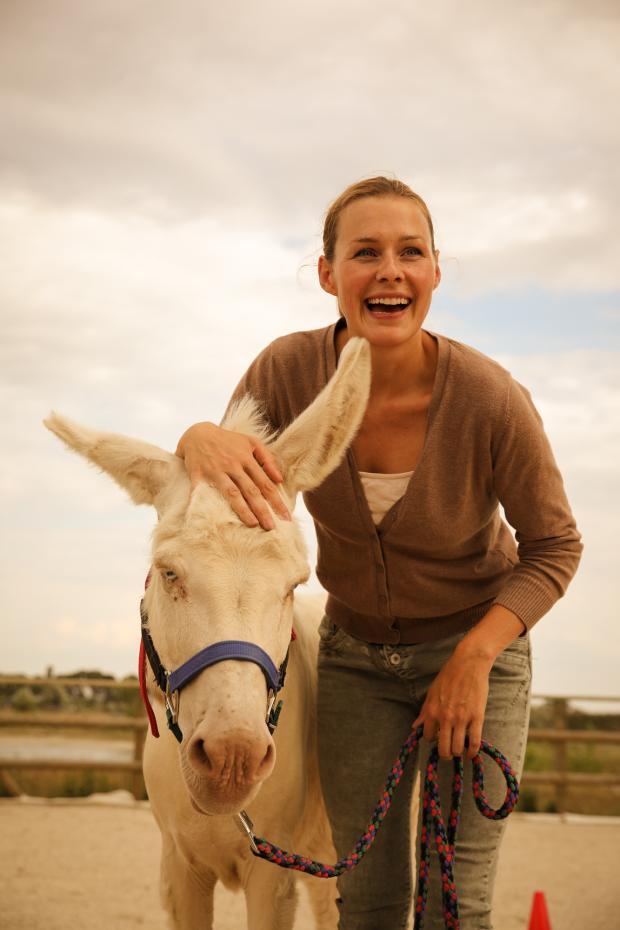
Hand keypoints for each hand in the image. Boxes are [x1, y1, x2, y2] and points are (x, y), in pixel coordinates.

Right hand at [175, 421, 290, 529]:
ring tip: (253, 524)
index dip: (276, 501)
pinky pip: (201, 492)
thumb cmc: (228, 441)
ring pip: (232, 493)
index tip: (285, 516)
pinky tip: (205, 518)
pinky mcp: (198, 475)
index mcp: (246, 459)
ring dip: (242, 510)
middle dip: (262, 510)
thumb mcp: (251, 443)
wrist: (198, 433)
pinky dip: (200, 504)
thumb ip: (267, 459)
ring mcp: (216, 471)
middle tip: (271, 527)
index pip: (265, 483)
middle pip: (251, 491)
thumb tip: (280, 479)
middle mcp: (233, 465)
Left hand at [412, 647, 492, 760]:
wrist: (468, 664)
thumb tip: (415, 727)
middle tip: (448, 752)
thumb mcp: (432, 692)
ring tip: (459, 749)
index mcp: (433, 711)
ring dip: (458, 752)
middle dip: (445, 754)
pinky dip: (473, 752)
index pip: (428, 737)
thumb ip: (425, 711)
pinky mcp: (477, 717)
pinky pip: (475, 742)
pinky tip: (471, 753)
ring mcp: (462, 719)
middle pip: (443, 748)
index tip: (438, 738)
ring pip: (458, 748)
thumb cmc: (449, 675)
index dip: (433, 740)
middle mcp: (446, 717)